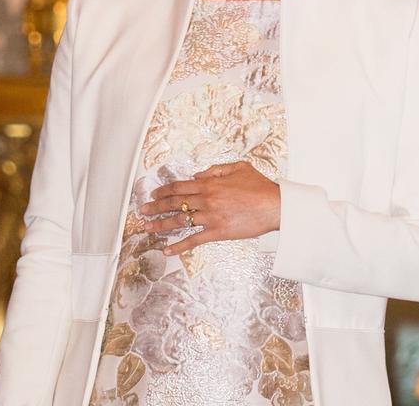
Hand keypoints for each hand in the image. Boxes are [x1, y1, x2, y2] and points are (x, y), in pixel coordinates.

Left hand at [140, 161, 280, 255]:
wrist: (276, 205)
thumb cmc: (260, 187)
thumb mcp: (238, 167)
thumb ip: (215, 170)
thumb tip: (198, 175)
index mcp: (209, 184)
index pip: (179, 187)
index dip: (163, 191)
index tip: (153, 194)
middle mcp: (206, 200)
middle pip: (174, 203)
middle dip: (155, 207)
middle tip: (142, 210)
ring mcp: (211, 216)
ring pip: (180, 220)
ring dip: (161, 225)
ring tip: (147, 227)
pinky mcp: (218, 232)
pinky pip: (194, 239)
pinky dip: (179, 246)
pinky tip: (167, 250)